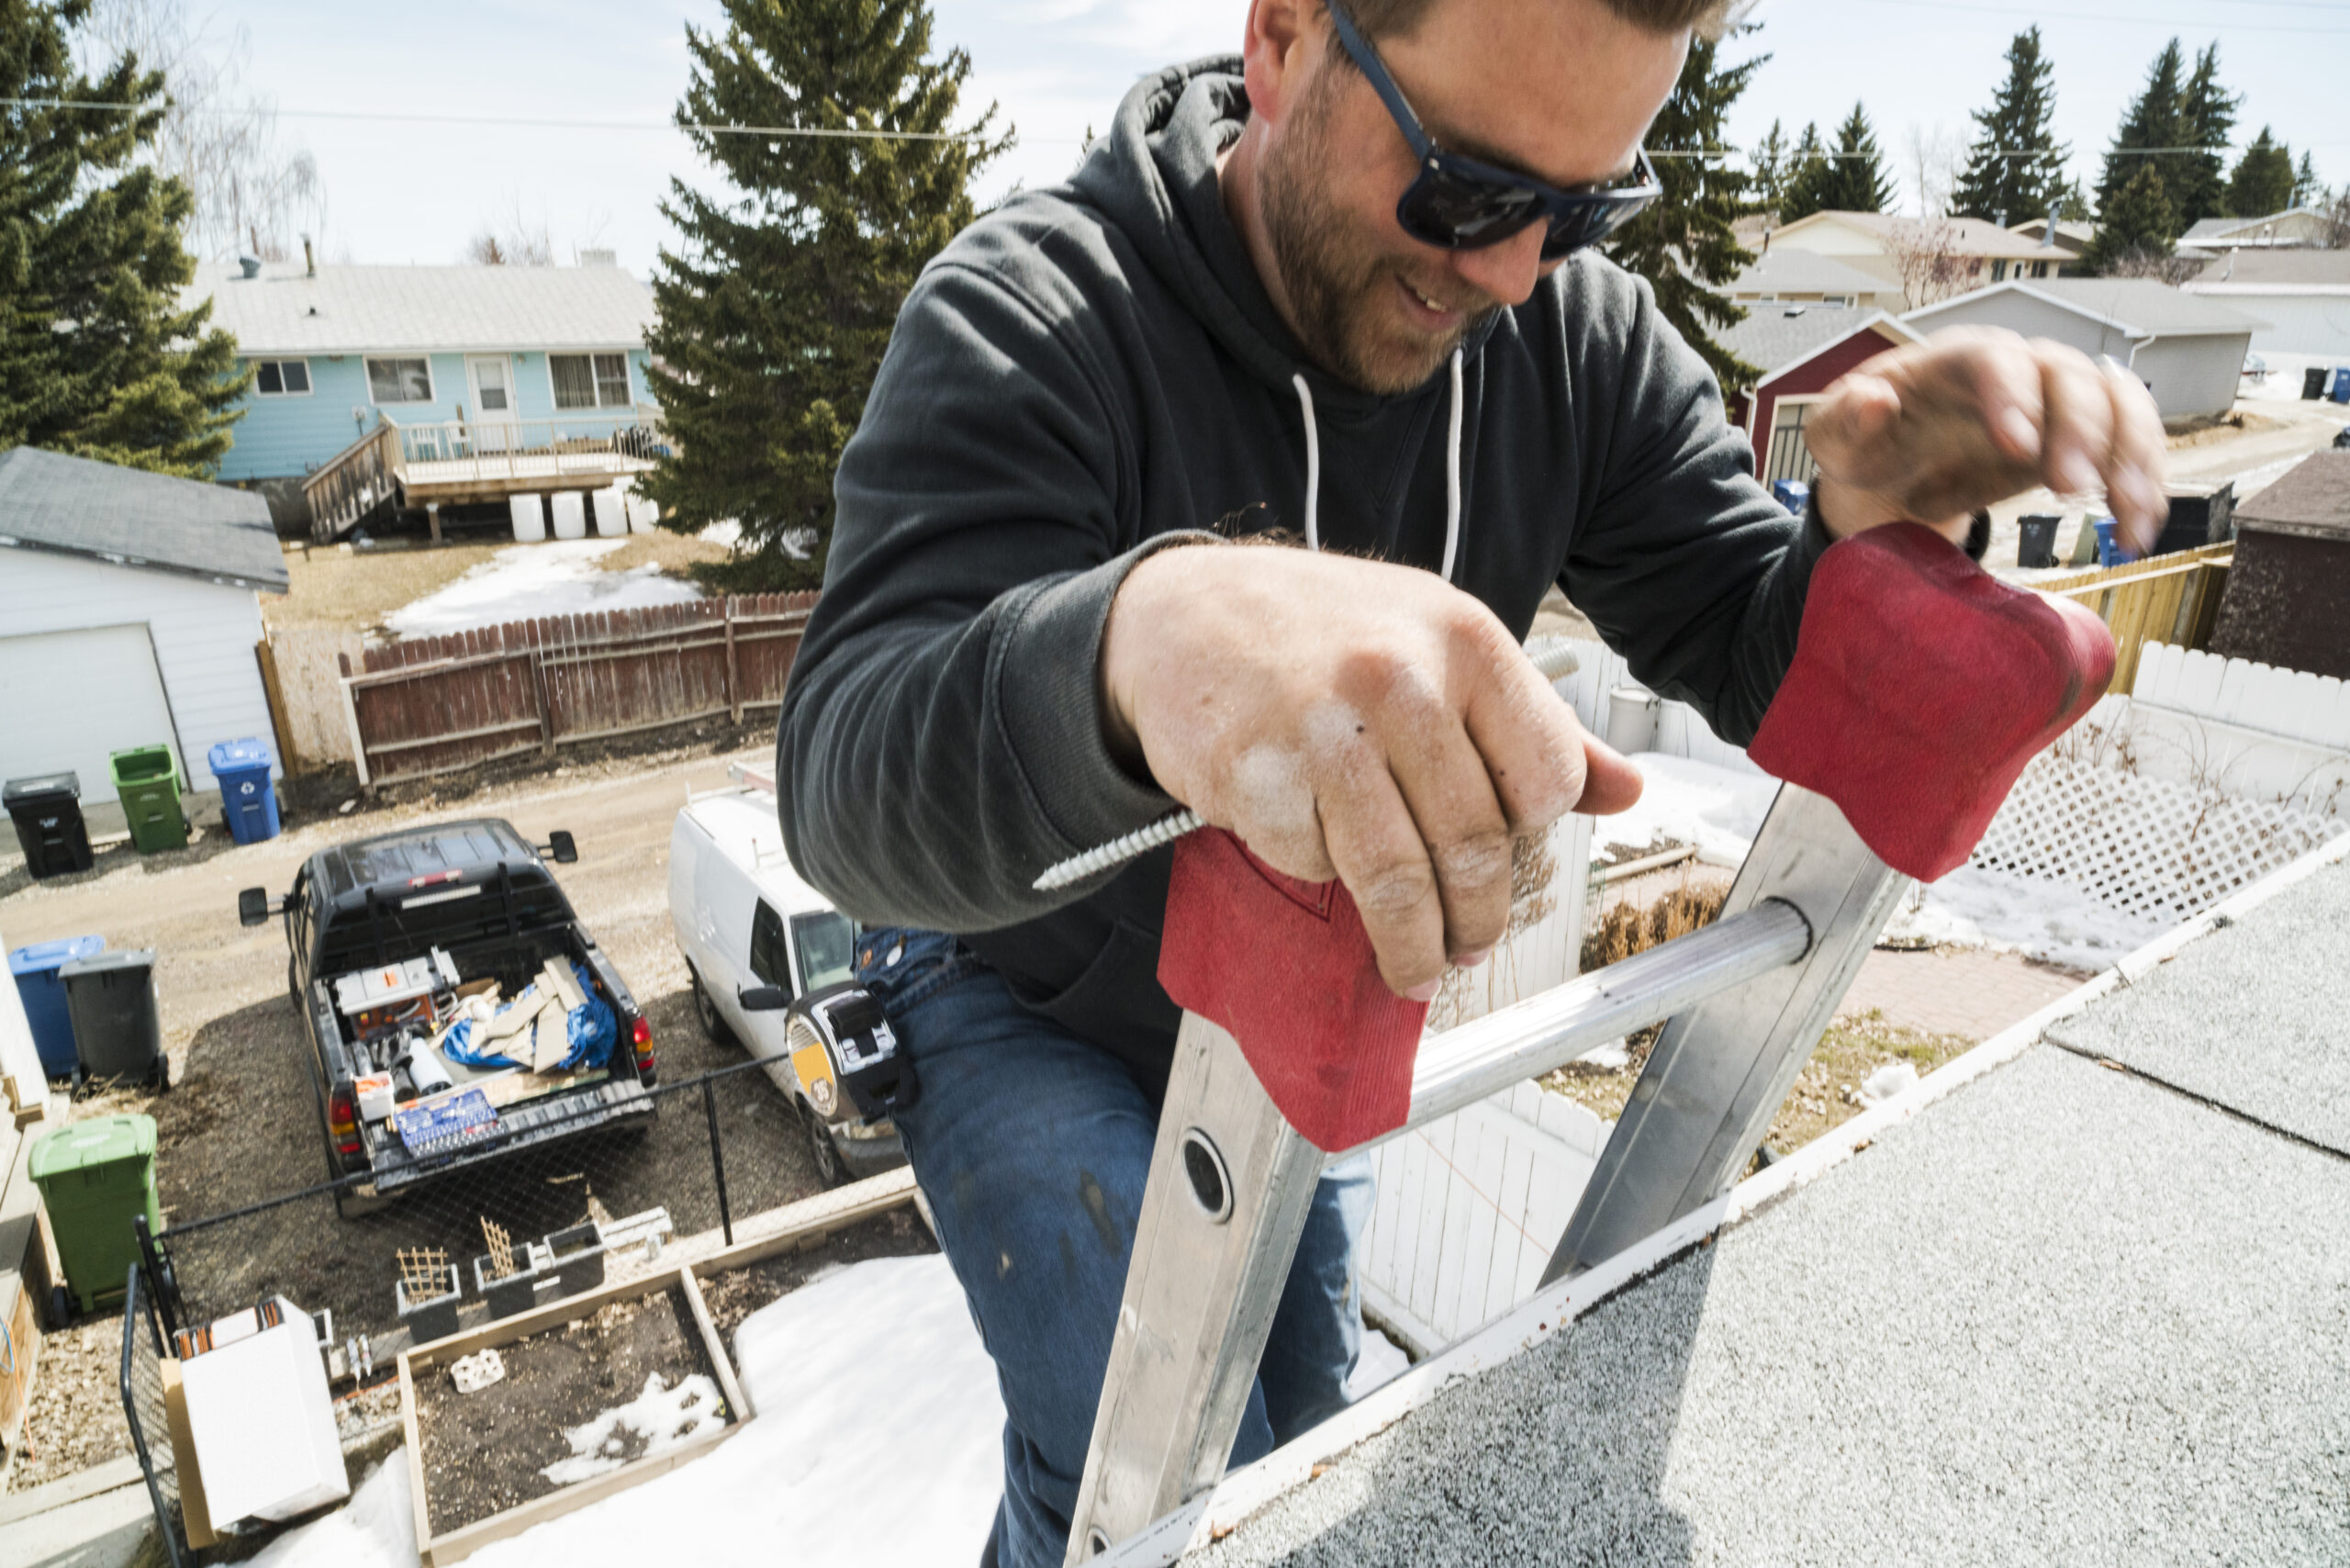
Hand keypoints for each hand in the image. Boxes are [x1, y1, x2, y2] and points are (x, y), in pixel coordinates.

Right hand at [1100, 543, 1642, 1000]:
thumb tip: (1627, 789)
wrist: (1181, 616)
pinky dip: (1325, 878)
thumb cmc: (1317, 630)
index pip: (1547, 775)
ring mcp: (1325, 727)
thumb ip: (1533, 720)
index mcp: (1465, 638)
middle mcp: (1399, 677)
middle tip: (1469, 945)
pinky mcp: (1259, 774)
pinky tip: (1321, 857)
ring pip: (1398, 877)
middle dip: (1477, 916)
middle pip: (1475, 840)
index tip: (1514, 853)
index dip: (1536, 831)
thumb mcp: (1439, 643)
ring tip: (1416, 966)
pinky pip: (1316, 864)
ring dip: (1414, 943)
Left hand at [1805, 327, 2168, 555]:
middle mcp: (2018, 368)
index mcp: (1955, 360)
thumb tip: (1875, 399)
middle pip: (2068, 377)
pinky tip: (2136, 530)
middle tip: (2072, 489)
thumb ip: (1846, 418)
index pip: (1994, 359)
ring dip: (2131, 456)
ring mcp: (2057, 399)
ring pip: (2117, 404)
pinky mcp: (2082, 438)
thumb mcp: (1836, 435)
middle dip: (2079, 430)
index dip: (2011, 396)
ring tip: (2127, 515)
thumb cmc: (1869, 440)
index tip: (2017, 447)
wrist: (1901, 463)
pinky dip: (2142, 485)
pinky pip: (2131, 445)